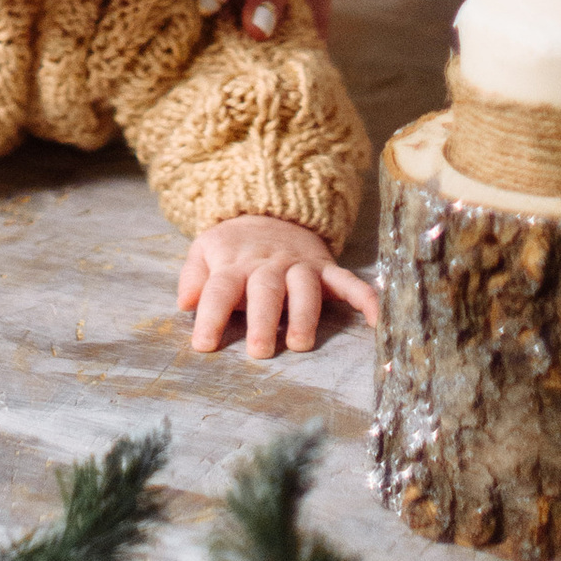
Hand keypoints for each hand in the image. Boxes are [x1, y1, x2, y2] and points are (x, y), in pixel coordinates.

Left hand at [179, 214, 377, 356]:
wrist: (272, 209)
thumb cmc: (234, 245)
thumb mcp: (205, 249)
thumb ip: (193, 275)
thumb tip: (185, 302)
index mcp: (234, 263)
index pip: (219, 289)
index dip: (211, 316)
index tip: (204, 345)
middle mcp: (268, 265)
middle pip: (265, 289)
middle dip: (262, 319)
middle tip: (258, 351)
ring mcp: (299, 265)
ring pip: (304, 287)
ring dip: (304, 314)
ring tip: (299, 343)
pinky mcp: (325, 268)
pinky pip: (348, 282)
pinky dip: (364, 298)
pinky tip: (376, 320)